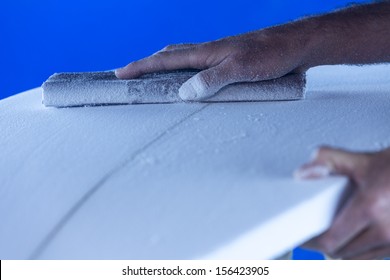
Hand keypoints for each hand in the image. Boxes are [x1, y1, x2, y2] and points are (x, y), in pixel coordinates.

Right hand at [115, 24, 308, 100]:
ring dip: (164, 64)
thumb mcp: (241, 68)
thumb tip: (184, 92)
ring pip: (183, 57)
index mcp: (207, 52)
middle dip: (147, 63)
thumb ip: (213, 79)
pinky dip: (185, 69)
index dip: (142, 65)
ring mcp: (219, 54)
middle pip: (170, 54)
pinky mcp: (229, 60)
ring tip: (152, 74)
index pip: (166, 58)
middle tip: (130, 73)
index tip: (120, 72)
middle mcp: (209, 51)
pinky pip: (199, 64)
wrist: (296, 45)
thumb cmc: (271, 54)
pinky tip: (190, 78)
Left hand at [295, 146, 389, 258]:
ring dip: (341, 250)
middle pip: (340, 253)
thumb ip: (326, 160)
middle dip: (324, 245)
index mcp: (370, 207)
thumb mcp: (358, 159)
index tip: (302, 238)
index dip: (311, 243)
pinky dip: (357, 252)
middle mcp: (386, 229)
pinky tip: (349, 239)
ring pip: (355, 259)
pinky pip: (371, 258)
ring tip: (330, 236)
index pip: (331, 240)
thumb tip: (301, 173)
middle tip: (312, 234)